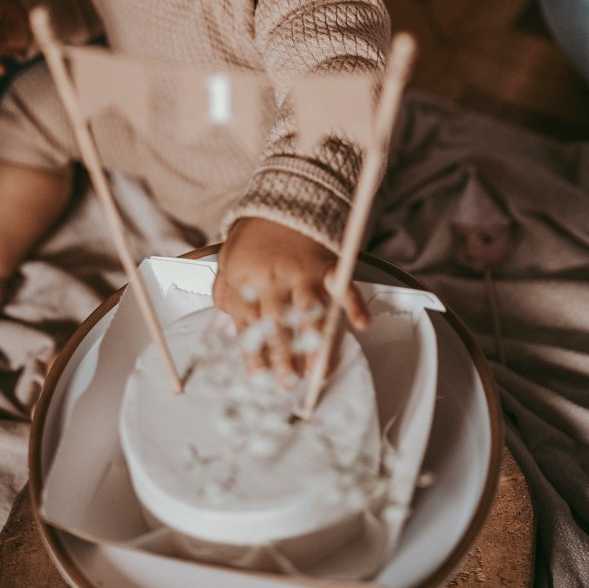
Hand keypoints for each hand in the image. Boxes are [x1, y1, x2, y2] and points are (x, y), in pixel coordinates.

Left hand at [213, 217, 369, 381]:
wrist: (280, 206)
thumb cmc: (252, 241)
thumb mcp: (228, 265)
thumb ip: (227, 298)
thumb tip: (233, 331)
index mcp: (248, 279)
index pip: (249, 322)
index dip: (254, 351)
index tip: (259, 376)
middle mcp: (276, 278)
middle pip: (279, 322)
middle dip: (284, 355)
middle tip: (288, 381)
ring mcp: (304, 273)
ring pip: (311, 311)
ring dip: (316, 343)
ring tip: (319, 371)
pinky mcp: (328, 267)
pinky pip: (345, 286)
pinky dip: (356, 305)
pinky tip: (361, 324)